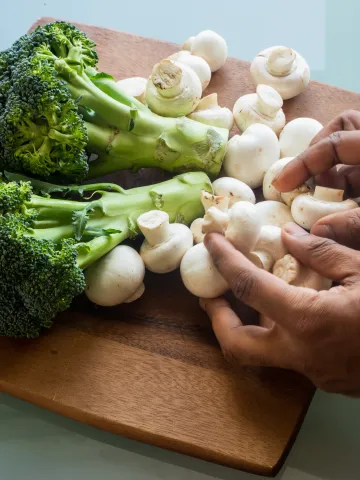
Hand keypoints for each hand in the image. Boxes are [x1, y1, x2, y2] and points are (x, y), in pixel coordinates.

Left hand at [201, 227, 359, 395]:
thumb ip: (324, 253)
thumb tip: (288, 237)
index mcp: (309, 321)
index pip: (249, 287)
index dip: (224, 260)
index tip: (210, 241)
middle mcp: (301, 354)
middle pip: (236, 344)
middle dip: (216, 315)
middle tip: (211, 290)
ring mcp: (312, 372)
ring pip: (260, 352)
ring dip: (245, 323)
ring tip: (244, 293)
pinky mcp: (325, 378)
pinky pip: (288, 353)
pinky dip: (277, 330)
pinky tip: (287, 308)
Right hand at [273, 110, 359, 248]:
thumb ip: (355, 224)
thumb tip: (316, 232)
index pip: (335, 141)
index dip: (304, 163)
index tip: (282, 185)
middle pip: (344, 129)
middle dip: (318, 155)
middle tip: (308, 186)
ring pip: (351, 154)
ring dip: (331, 174)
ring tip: (321, 201)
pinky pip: (358, 172)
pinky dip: (344, 187)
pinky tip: (339, 209)